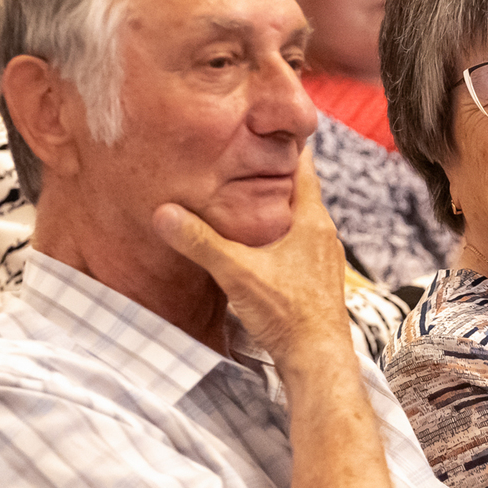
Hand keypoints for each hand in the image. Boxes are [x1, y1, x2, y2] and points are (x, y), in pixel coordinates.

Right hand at [151, 147, 354, 367]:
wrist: (318, 359)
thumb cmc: (287, 313)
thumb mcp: (237, 272)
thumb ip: (200, 242)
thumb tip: (164, 214)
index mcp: (311, 219)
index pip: (303, 166)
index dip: (285, 144)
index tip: (265, 127)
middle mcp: (323, 234)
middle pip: (299, 191)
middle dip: (273, 176)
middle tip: (244, 158)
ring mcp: (324, 258)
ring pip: (299, 220)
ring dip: (276, 209)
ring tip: (246, 198)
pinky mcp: (318, 280)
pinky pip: (299, 244)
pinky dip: (280, 236)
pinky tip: (260, 246)